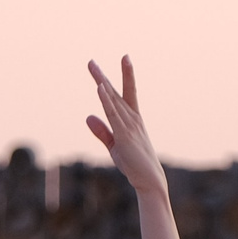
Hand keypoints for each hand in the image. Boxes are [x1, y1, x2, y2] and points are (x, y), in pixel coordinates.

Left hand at [85, 57, 166, 201]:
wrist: (149, 180)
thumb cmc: (134, 163)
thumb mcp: (114, 145)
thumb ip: (102, 131)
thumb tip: (88, 117)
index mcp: (132, 119)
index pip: (124, 94)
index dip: (123, 76)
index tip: (123, 58)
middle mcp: (132, 118)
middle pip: (115, 93)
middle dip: (102, 77)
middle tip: (89, 61)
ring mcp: (129, 126)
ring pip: (113, 100)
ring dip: (102, 83)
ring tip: (92, 67)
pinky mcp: (124, 136)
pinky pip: (113, 115)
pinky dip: (106, 101)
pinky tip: (100, 88)